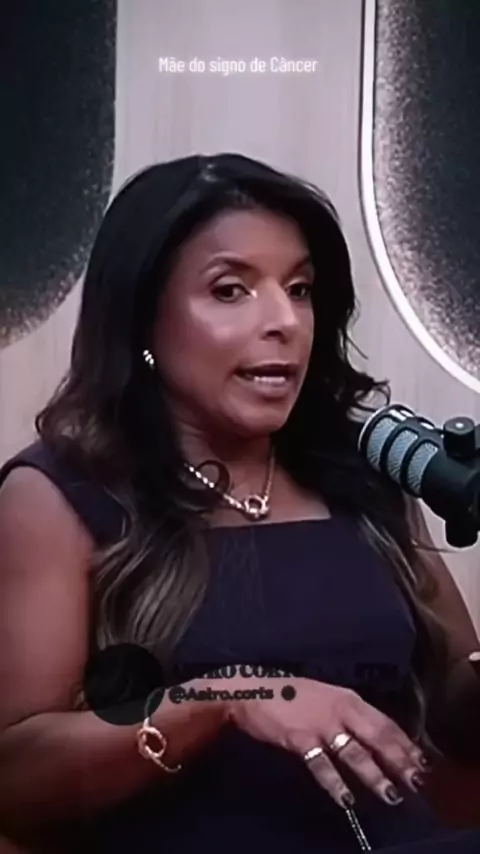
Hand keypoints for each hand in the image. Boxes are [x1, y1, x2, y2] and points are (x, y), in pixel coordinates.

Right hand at [227, 677, 428, 808]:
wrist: (254, 689)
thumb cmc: (292, 694)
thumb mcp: (327, 697)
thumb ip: (349, 715)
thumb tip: (375, 739)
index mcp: (348, 698)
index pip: (384, 722)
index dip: (404, 743)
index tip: (422, 761)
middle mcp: (340, 710)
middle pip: (377, 737)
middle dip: (399, 760)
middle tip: (416, 781)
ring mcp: (320, 725)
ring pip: (355, 753)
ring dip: (375, 775)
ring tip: (391, 794)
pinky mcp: (300, 739)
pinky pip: (322, 766)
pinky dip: (336, 783)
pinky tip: (347, 799)